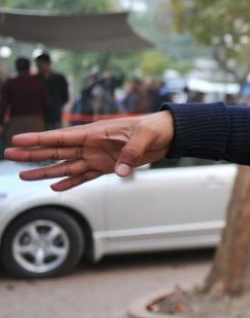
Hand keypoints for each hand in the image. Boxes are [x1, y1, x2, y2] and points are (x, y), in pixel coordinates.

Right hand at [3, 111, 175, 190]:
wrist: (166, 135)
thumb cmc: (153, 129)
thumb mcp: (143, 138)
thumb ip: (129, 153)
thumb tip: (120, 171)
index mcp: (95, 133)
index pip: (61, 137)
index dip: (39, 139)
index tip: (18, 139)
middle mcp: (91, 145)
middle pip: (56, 151)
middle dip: (32, 153)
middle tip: (9, 154)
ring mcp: (97, 157)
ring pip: (65, 166)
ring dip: (45, 172)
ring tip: (23, 176)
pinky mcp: (107, 167)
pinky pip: (84, 176)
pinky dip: (70, 183)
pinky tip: (54, 188)